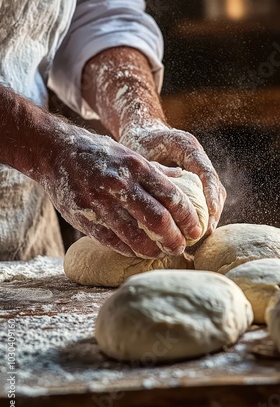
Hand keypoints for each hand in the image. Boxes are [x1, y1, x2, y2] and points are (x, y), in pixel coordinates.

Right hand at [41, 126, 202, 257]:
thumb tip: (183, 180)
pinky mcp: (85, 218)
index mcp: (136, 166)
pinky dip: (129, 249)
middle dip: (174, 238)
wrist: (56, 153)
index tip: (196, 228)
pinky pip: (112, 241)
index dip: (188, 216)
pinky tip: (139, 251)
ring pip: (135, 236)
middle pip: (158, 219)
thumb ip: (155, 170)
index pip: (171, 196)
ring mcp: (101, 203)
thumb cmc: (98, 153)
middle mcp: (120, 185)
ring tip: (162, 253)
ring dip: (153, 250)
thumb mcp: (129, 153)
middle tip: (182, 246)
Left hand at [120, 123, 225, 232]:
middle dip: (213, 210)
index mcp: (187, 146)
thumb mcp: (139, 155)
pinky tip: (192, 229)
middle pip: (215, 185)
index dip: (210, 194)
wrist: (141, 129)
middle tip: (204, 232)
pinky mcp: (195, 176)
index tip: (210, 213)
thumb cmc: (137, 140)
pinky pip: (204, 196)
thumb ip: (150, 174)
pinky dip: (201, 212)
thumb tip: (156, 203)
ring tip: (200, 235)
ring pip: (213, 193)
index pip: (206, 172)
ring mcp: (199, 166)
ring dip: (209, 214)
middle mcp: (197, 155)